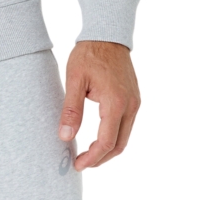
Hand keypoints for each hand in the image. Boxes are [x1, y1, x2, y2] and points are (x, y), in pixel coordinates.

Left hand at [59, 40, 139, 169]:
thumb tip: (65, 137)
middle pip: (119, 145)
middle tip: (81, 163)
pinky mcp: (134, 99)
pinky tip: (98, 137)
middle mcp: (130, 106)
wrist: (107, 34)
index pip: (106, 142)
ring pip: (124, 137)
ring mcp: (134, 103)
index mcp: (115, 103)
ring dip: (107, 149)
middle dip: (100, 159)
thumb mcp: (74, 80)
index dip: (92, 158)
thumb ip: (71, 110)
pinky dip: (113, 137)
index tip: (77, 165)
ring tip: (88, 154)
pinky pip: (126, 126)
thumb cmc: (89, 54)